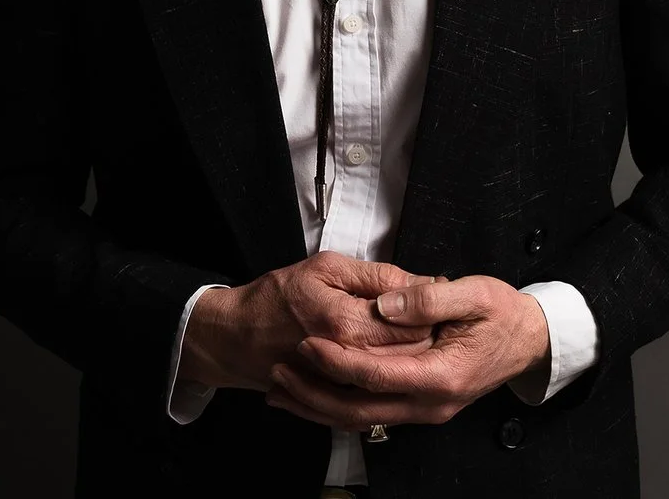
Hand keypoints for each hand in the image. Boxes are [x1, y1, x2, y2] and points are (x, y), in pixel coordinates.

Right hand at [180, 251, 436, 391]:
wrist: (235, 337)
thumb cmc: (278, 296)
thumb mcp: (326, 268)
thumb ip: (379, 276)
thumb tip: (426, 282)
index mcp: (349, 324)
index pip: (416, 326)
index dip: (431, 311)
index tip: (433, 297)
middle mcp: (349, 362)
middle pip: (413, 357)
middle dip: (427, 336)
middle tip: (428, 316)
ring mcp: (344, 387)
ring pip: (399, 379)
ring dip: (411, 359)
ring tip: (407, 337)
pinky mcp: (337, 401)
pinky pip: (378, 397)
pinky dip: (389, 380)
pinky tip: (389, 361)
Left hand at [265, 275, 551, 428]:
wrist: (530, 341)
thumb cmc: (503, 313)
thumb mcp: (475, 294)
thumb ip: (428, 299)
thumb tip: (385, 304)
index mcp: (442, 375)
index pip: (376, 375)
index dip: (337, 361)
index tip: (305, 342)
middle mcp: (431, 403)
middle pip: (359, 411)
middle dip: (313, 395)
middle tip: (277, 373)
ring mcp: (425, 411)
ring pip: (361, 421)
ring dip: (318, 407)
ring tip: (280, 390)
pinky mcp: (420, 408)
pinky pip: (372, 415)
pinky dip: (337, 407)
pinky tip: (310, 396)